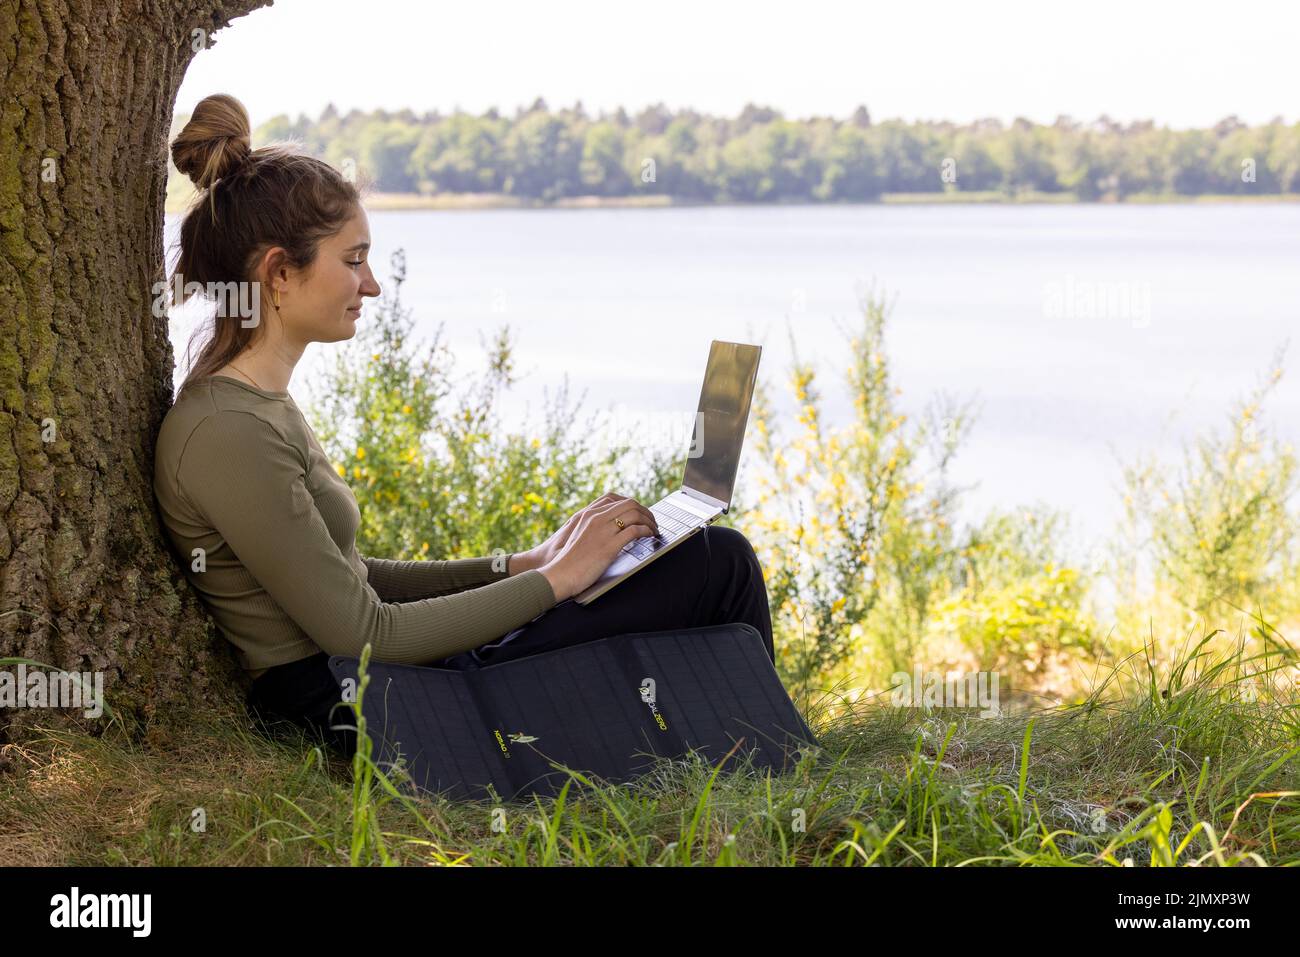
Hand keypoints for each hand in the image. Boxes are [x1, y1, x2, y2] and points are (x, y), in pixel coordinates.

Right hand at [525, 491, 658, 568]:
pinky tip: (649, 537)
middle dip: (646, 512)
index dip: (633, 505)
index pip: (616, 499)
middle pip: (630, 504)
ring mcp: (603, 531)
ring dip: (649, 521)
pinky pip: (635, 531)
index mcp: (588, 514)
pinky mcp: (609, 546)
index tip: (640, 513)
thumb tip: (610, 530)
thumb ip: (592, 528)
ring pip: (635, 514)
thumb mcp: (578, 536)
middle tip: (652, 522)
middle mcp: (596, 518)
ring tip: (654, 530)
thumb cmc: (568, 561)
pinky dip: (646, 532)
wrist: (559, 575)